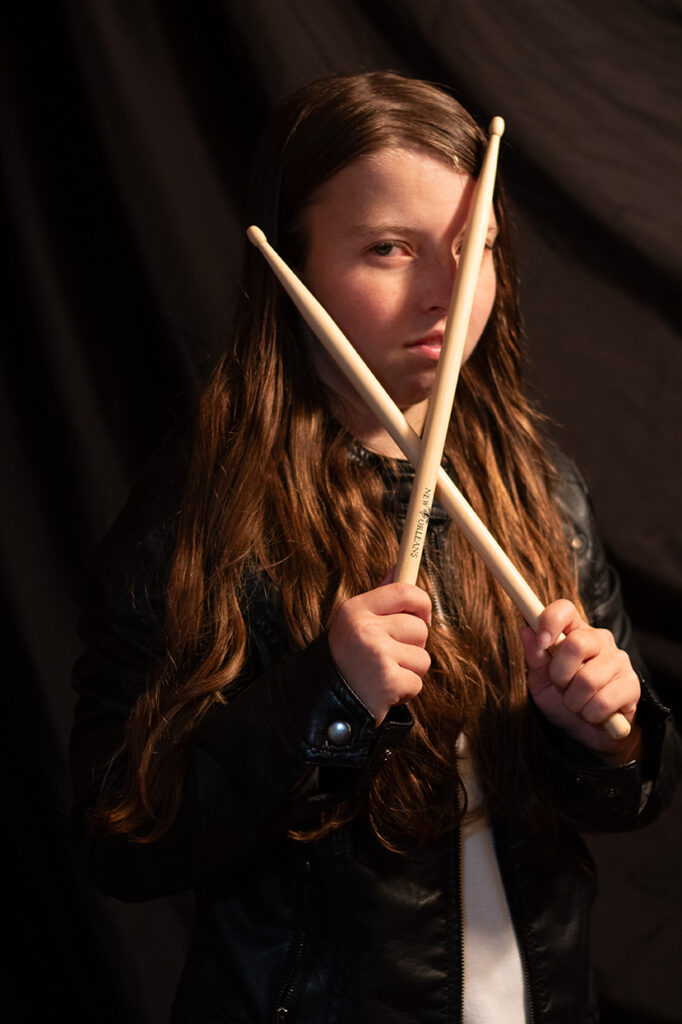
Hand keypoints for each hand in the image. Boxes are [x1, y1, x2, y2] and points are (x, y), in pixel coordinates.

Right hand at [328, 582, 431, 723]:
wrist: (327, 705)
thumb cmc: (347, 661)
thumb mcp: (355, 624)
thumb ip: (381, 598)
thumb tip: (400, 567)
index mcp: (355, 609)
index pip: (404, 591)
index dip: (421, 602)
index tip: (423, 615)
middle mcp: (365, 628)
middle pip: (419, 628)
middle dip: (412, 646)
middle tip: (389, 657)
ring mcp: (377, 655)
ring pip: (423, 657)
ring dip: (409, 671)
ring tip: (384, 675)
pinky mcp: (388, 681)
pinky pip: (417, 682)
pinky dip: (405, 691)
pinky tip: (385, 692)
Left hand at [520, 599, 641, 761]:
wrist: (588, 732)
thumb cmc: (563, 699)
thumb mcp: (541, 681)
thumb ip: (535, 657)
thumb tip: (525, 630)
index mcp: (575, 632)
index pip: (565, 609)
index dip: (550, 621)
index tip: (541, 642)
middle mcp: (600, 640)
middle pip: (576, 644)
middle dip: (560, 674)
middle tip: (561, 686)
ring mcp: (619, 661)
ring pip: (588, 679)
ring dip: (574, 700)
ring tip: (577, 702)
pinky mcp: (632, 685)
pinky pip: (603, 702)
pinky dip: (590, 714)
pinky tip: (594, 713)